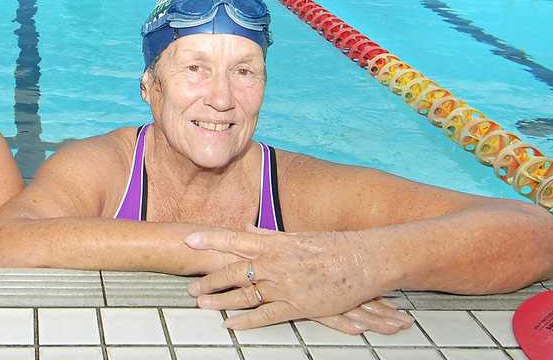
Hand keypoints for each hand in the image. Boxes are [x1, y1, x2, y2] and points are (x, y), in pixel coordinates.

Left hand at [185, 225, 400, 332]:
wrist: (363, 261)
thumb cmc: (333, 247)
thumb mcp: (298, 237)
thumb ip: (269, 235)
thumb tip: (247, 228)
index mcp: (275, 244)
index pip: (235, 239)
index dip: (211, 239)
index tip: (189, 239)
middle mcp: (275, 264)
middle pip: (234, 272)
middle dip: (210, 280)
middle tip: (191, 287)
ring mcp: (285, 286)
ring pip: (245, 295)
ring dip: (221, 301)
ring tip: (203, 304)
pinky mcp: (298, 306)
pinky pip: (266, 315)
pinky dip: (246, 320)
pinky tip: (230, 324)